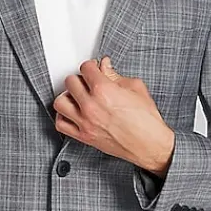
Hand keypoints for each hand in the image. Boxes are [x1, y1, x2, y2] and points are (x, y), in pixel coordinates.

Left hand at [53, 56, 174, 174]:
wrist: (150, 144)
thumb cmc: (146, 120)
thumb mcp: (135, 88)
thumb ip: (115, 75)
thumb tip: (105, 67)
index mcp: (104, 90)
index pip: (85, 68)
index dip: (91, 66)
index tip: (94, 69)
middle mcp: (91, 106)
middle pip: (70, 82)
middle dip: (80, 79)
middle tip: (87, 82)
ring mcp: (85, 122)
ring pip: (60, 102)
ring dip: (67, 96)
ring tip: (77, 97)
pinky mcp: (84, 136)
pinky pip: (61, 124)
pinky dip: (63, 116)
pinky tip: (72, 113)